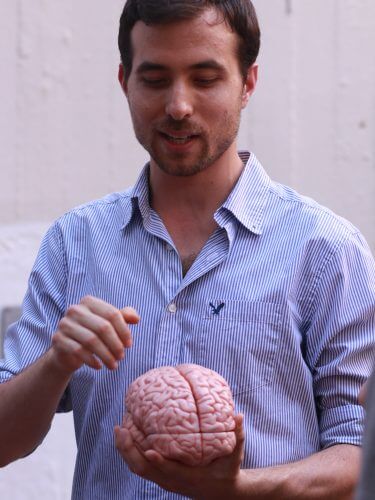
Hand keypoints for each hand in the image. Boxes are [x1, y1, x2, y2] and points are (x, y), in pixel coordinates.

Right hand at [50, 295, 138, 373]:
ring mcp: (65, 324)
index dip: (124, 331)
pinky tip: (99, 366)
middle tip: (122, 357)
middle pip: (103, 327)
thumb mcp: (109, 324)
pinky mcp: (58, 339)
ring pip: (91, 340)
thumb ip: (123, 317)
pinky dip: (92, 360)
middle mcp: (75, 310)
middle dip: (116, 345)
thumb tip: (136, 318)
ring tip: (113, 365)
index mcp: (89, 302)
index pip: (112, 314)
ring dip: (106, 355)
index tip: (129, 345)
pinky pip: (79, 351)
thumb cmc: (93, 334)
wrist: (67, 350)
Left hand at [114, 414, 244, 498]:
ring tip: (119, 428)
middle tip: (121, 428)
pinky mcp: (160, 476)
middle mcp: (172, 481)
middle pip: (144, 470)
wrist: (220, 493)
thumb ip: (237, 436)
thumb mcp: (235, 456)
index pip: (171, 472)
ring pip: (138, 469)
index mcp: (190, 477)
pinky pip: (139, 466)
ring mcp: (163, 480)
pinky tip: (126, 434)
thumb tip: (239, 415)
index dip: (159, 463)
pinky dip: (130, 452)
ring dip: (125, 450)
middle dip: (129, 451)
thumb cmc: (227, 471)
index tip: (148, 450)